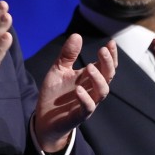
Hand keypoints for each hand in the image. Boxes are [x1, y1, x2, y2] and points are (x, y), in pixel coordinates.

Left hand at [33, 35, 116, 151]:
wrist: (43, 119)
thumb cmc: (54, 94)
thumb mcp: (58, 70)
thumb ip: (67, 55)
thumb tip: (77, 35)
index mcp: (89, 78)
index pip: (106, 66)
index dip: (111, 55)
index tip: (110, 43)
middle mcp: (92, 90)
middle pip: (108, 76)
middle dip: (108, 63)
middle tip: (102, 50)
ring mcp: (87, 103)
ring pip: (102, 92)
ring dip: (98, 79)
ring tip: (90, 67)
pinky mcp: (78, 116)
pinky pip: (87, 108)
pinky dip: (85, 98)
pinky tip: (78, 90)